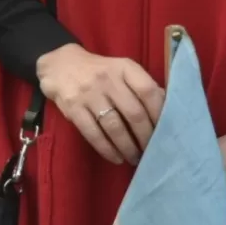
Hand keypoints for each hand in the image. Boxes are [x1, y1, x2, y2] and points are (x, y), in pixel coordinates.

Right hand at [35, 44, 163, 164]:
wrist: (60, 66)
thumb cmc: (100, 72)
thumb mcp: (121, 70)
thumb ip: (141, 86)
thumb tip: (166, 109)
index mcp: (124, 68)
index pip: (148, 91)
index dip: (159, 114)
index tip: (165, 131)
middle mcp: (108, 79)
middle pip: (134, 113)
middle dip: (145, 137)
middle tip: (151, 151)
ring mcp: (89, 94)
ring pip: (114, 127)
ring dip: (128, 147)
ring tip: (135, 158)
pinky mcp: (73, 108)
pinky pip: (93, 133)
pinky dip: (107, 149)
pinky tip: (116, 157)